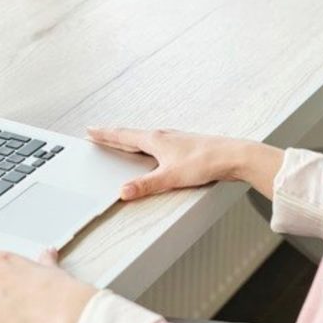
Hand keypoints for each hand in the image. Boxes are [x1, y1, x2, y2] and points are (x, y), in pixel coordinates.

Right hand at [87, 127, 249, 199]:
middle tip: (98, 133)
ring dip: (129, 139)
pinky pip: (156, 143)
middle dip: (113, 135)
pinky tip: (151, 150)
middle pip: (131, 135)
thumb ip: (146, 185)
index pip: (123, 136)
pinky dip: (145, 144)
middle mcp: (162, 136)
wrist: (231, 155)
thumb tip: (124, 191)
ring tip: (120, 141)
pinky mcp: (183, 146)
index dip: (105, 134)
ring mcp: (173, 139)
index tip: (90, 130)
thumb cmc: (204, 162)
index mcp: (155, 140)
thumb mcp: (171, 177)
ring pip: (144, 138)